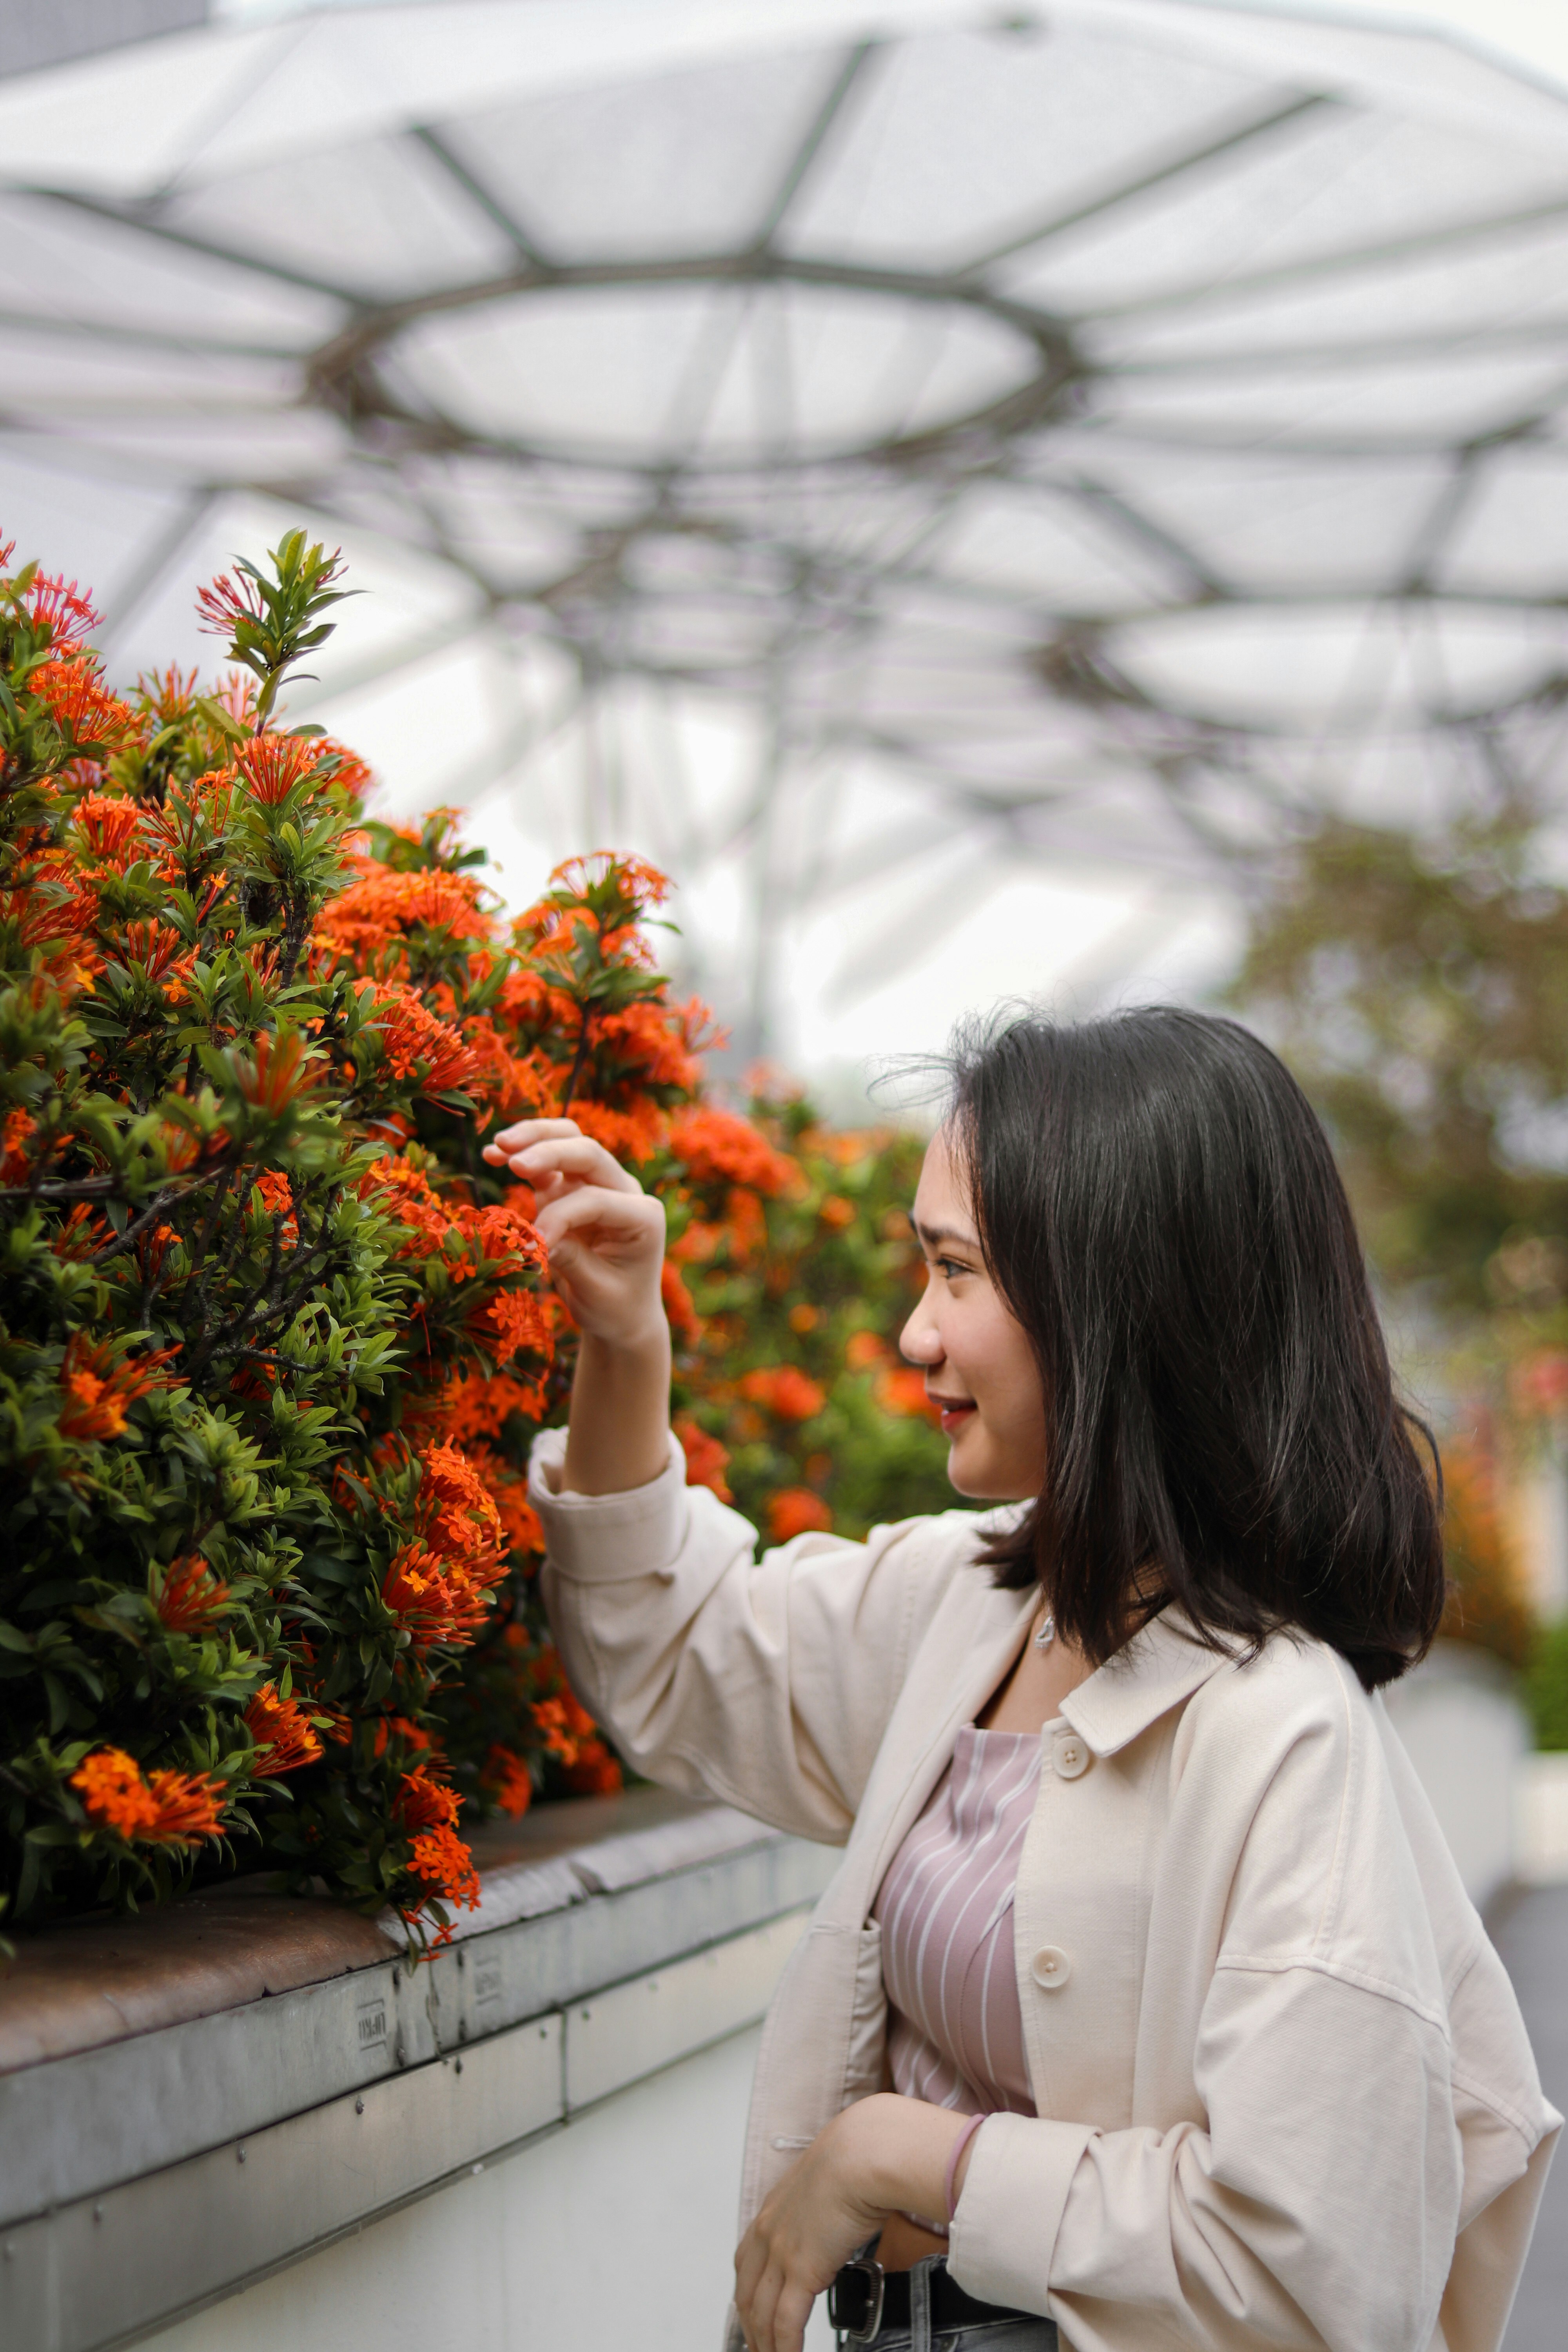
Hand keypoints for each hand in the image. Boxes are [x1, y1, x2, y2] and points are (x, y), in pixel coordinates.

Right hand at [482, 1117, 664, 1349]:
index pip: (596, 1199)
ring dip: (535, 1138)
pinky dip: (523, 1155)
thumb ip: (570, 1260)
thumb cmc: (616, 1307)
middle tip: (513, 1161)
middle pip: (588, 1153)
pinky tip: (493, 1154)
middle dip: (549, 1152)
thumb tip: (533, 1238)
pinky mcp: (573, 1190)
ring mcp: (599, 1186)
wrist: (621, 1316)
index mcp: (642, 1215)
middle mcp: (625, 1192)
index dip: (559, 1216)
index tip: (532, 1246)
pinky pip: (548, 1164)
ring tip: (500, 1144)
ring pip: (570, 1142)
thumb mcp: (596, 1292)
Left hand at [734, 2105, 889, 2351]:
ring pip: (760, 2313)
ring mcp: (782, 2253)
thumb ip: (827, 2206)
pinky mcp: (801, 2270)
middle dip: (750, 2327)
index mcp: (774, 2210)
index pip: (747, 2262)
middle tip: (756, 2348)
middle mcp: (770, 2232)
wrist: (862, 2153)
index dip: (746, 2293)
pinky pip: (785, 2322)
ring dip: (764, 2344)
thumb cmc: (856, 2158)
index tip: (750, 2313)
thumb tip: (843, 2219)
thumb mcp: (829, 2182)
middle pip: (746, 2293)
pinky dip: (784, 2347)